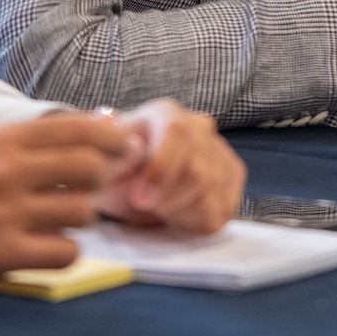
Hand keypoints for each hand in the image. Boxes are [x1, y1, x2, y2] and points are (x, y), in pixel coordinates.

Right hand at [0, 114, 127, 286]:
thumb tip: (104, 121)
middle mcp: (5, 170)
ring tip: (58, 219)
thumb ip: (38, 138)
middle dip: (100, 181)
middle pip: (89, 168)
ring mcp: (3, 213)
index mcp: (2, 137)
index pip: (78, 128)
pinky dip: (64, 251)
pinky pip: (65, 252)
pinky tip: (46, 246)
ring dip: (80, 219)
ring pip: (82, 212)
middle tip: (87, 190)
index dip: (112, 139)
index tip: (124, 149)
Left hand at [94, 99, 243, 234]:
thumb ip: (114, 155)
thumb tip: (133, 148)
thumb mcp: (103, 162)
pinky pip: (221, 211)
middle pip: (198, 173)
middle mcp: (199, 126)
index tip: (139, 199)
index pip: (177, 134)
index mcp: (165, 114)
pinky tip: (177, 211)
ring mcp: (220, 151)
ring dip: (179, 212)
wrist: (131, 178)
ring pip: (211, 196)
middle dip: (166, 200)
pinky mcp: (233, 176)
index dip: (161, 171)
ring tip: (159, 205)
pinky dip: (195, 221)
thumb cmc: (117, 168)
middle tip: (144, 205)